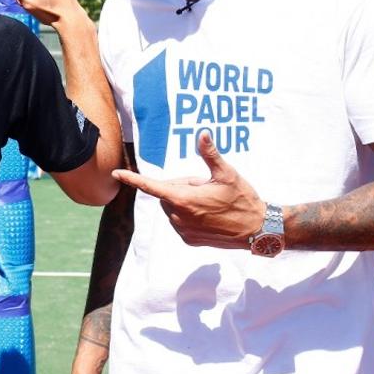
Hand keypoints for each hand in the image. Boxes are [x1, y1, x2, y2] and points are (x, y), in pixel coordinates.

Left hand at [111, 130, 264, 247]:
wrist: (257, 230)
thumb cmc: (243, 199)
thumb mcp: (227, 174)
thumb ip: (210, 154)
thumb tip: (202, 133)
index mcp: (184, 199)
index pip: (151, 186)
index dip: (132, 179)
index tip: (115, 173)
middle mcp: (179, 217)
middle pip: (168, 195)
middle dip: (182, 188)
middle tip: (206, 187)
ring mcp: (183, 231)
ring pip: (174, 209)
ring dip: (186, 203)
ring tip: (211, 203)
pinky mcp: (189, 240)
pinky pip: (181, 222)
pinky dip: (189, 216)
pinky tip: (209, 216)